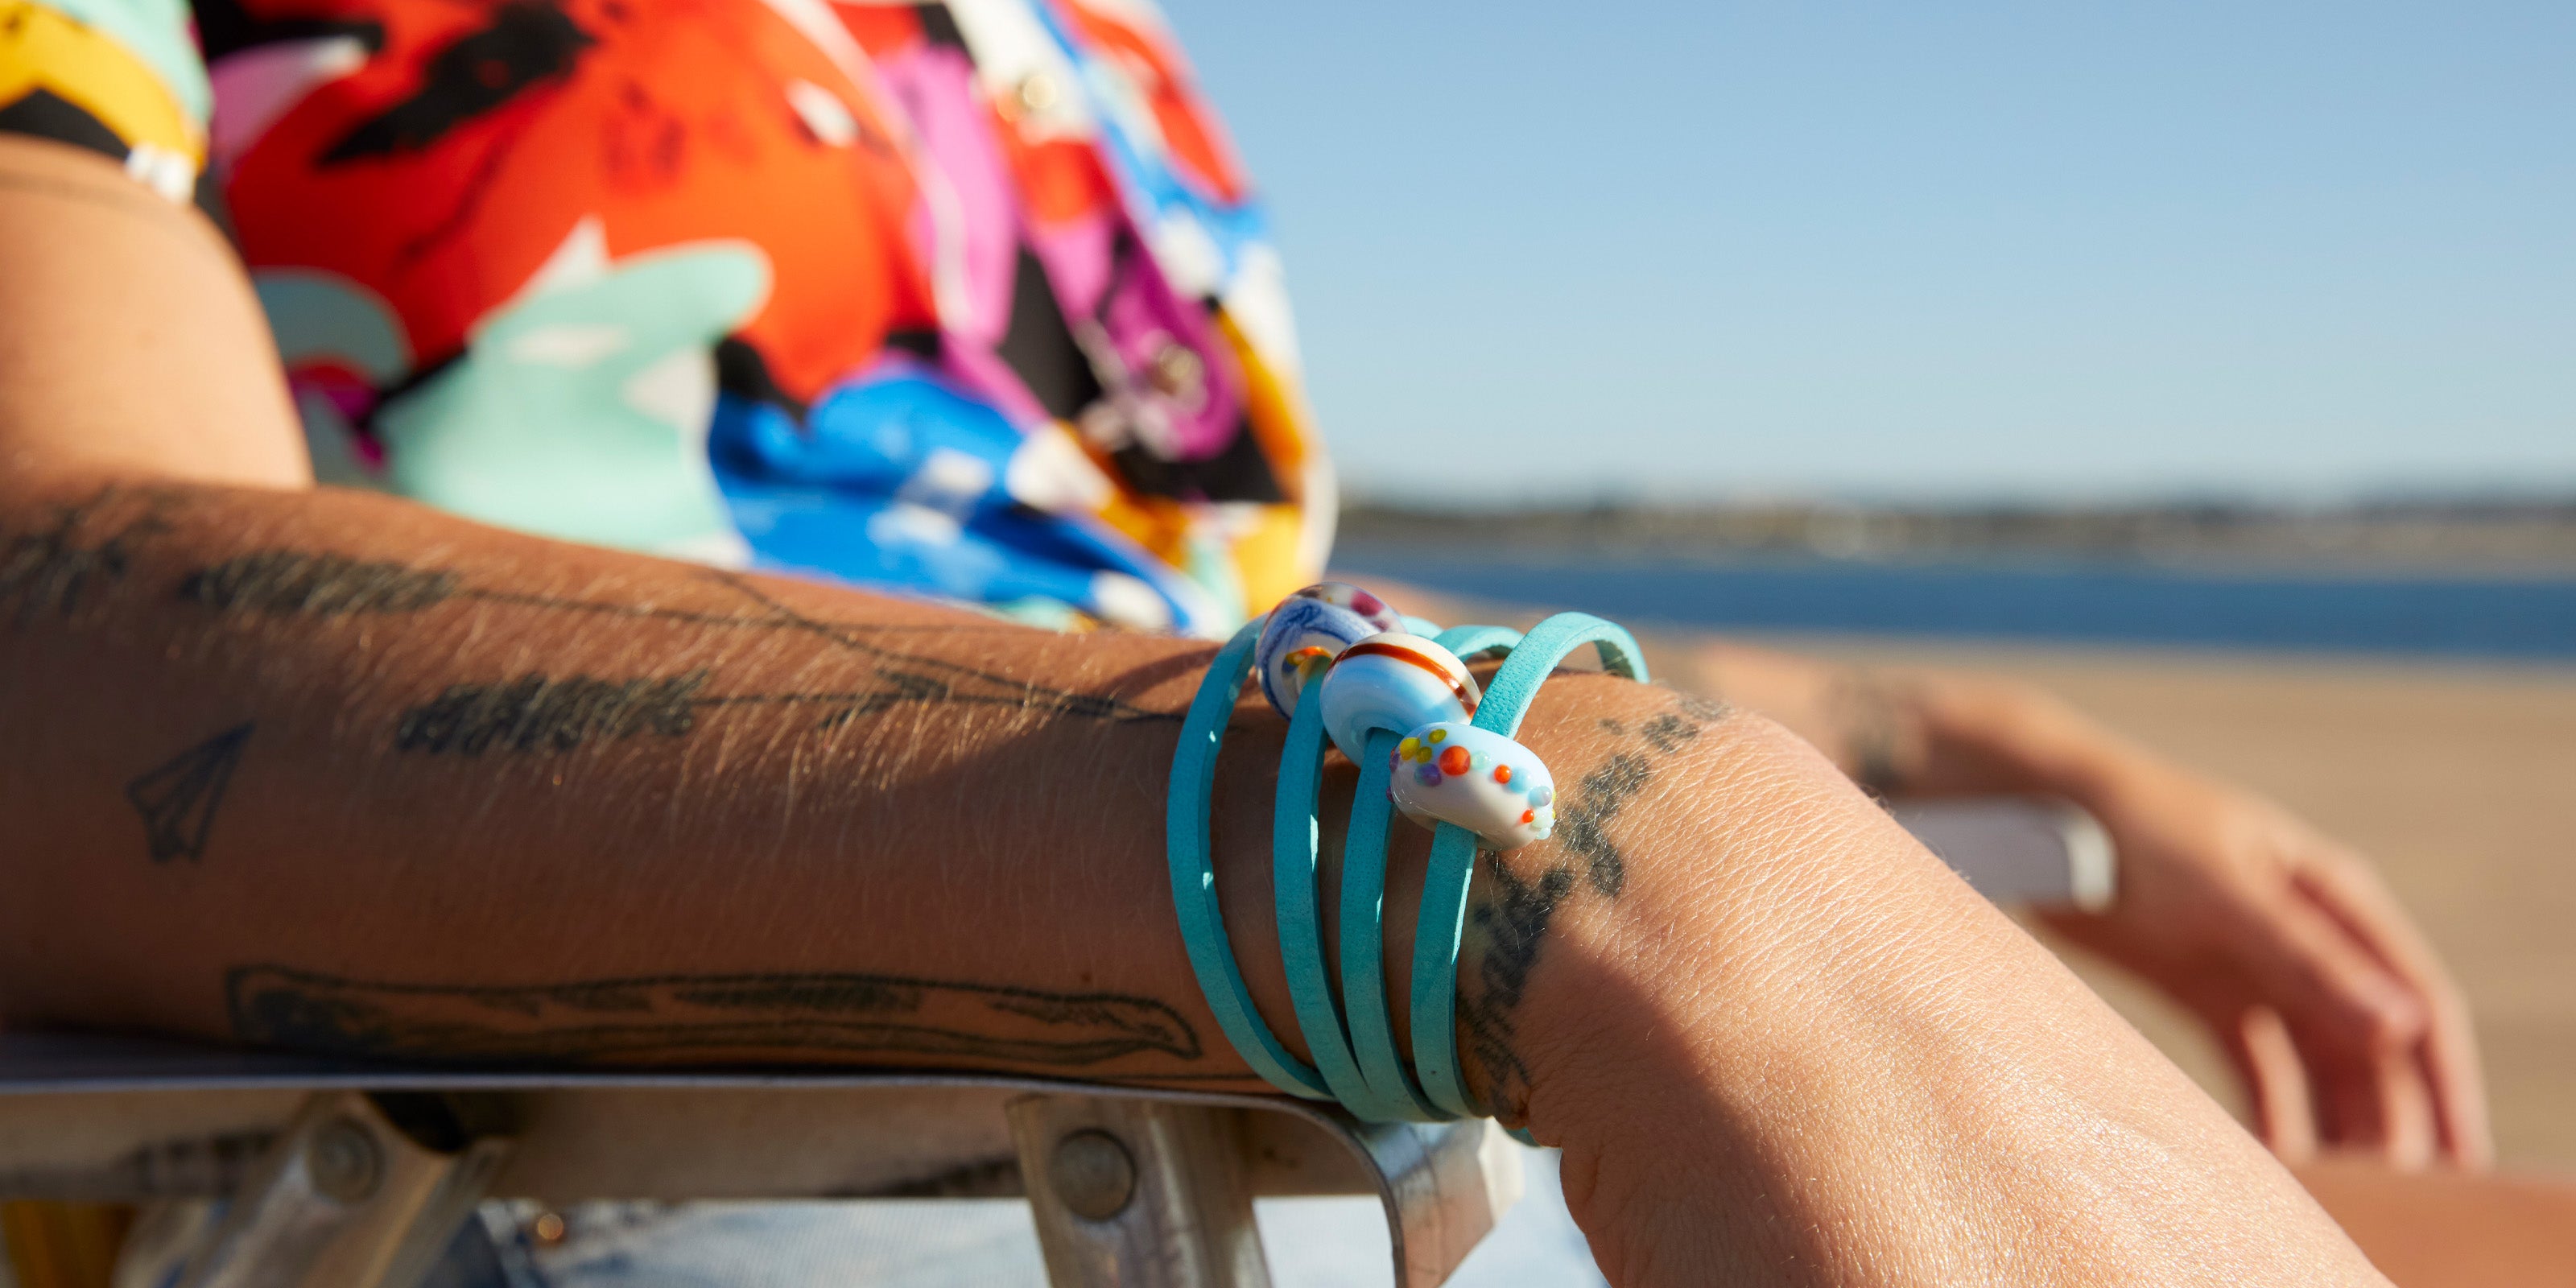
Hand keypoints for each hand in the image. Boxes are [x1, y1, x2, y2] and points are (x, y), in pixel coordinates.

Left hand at [2041, 754, 2490, 1168]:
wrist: (2038, 814)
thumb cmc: (2138, 829)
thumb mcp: (2225, 892)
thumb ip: (2306, 958)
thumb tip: (2400, 1026)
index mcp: (2333, 897)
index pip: (2416, 996)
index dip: (2444, 1080)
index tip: (2459, 1152)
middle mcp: (2310, 936)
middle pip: (2371, 1040)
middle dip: (2390, 1115)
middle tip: (2396, 1191)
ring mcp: (2259, 965)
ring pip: (2317, 1060)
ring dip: (2335, 1122)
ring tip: (2345, 1190)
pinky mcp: (2206, 989)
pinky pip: (2255, 1065)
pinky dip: (2268, 1112)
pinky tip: (2273, 1165)